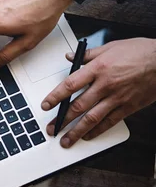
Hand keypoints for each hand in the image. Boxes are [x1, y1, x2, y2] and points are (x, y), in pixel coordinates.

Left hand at [41, 38, 155, 147]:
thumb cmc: (140, 51)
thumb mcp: (111, 46)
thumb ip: (88, 54)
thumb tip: (69, 56)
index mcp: (98, 68)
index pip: (70, 85)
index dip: (55, 97)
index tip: (46, 105)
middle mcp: (105, 85)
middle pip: (78, 106)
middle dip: (62, 120)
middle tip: (51, 129)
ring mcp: (117, 98)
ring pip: (92, 118)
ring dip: (76, 131)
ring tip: (66, 140)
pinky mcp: (128, 107)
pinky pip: (110, 122)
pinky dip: (97, 131)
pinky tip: (88, 136)